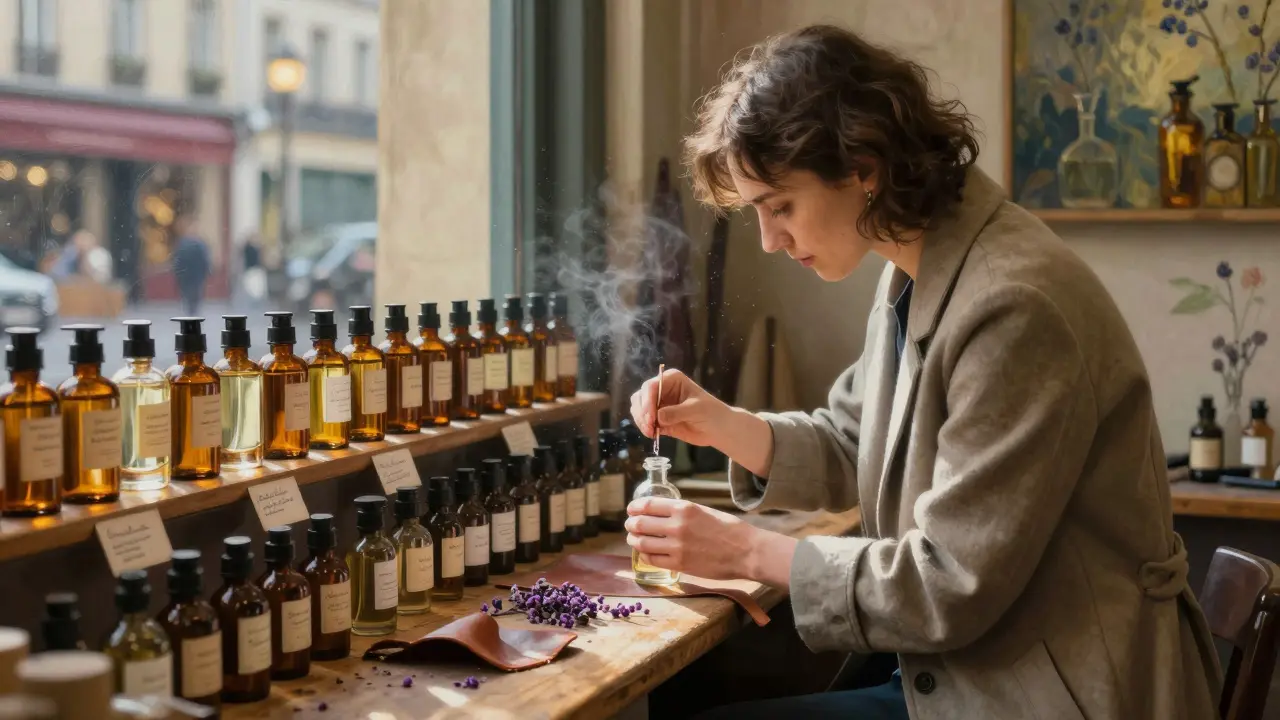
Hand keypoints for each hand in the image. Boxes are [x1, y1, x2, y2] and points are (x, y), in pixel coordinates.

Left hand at [625, 497, 795, 585]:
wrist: (746, 551)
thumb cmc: (729, 529)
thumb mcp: (704, 511)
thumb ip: (682, 512)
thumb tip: (662, 514)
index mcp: (684, 508)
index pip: (648, 505)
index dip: (635, 507)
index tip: (631, 509)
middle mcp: (677, 525)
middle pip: (640, 523)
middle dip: (631, 524)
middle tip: (630, 526)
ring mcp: (676, 546)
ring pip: (642, 543)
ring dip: (634, 540)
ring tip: (634, 539)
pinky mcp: (679, 564)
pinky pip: (652, 559)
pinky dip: (645, 555)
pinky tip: (646, 553)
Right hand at [629, 368, 729, 447]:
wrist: (718, 429)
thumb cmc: (712, 413)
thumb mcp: (696, 410)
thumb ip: (676, 412)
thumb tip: (658, 417)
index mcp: (671, 379)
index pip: (651, 386)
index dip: (647, 401)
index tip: (651, 418)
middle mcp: (662, 389)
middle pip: (640, 396)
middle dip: (642, 412)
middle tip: (649, 427)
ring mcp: (659, 405)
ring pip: (639, 409)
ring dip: (641, 421)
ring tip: (651, 432)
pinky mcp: (658, 419)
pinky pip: (645, 422)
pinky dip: (645, 428)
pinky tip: (653, 435)